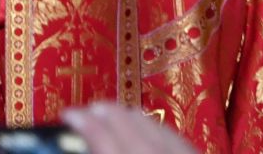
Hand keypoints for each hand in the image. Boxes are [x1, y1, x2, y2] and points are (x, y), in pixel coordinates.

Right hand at [63, 103, 200, 153]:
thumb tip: (87, 143)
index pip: (100, 136)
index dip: (81, 121)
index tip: (68, 113)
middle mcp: (153, 153)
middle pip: (124, 121)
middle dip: (102, 112)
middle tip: (86, 113)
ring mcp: (178, 151)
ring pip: (147, 121)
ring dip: (125, 116)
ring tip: (111, 115)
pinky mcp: (193, 152)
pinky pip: (170, 132)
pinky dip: (151, 125)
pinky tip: (144, 126)